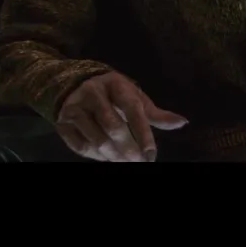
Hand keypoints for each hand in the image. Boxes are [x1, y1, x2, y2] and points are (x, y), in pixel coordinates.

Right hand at [56, 71, 187, 161]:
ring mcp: (75, 108)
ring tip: (125, 162)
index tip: (151, 154)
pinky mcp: (62, 122)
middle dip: (128, 149)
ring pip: (96, 140)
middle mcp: (93, 93)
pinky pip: (80, 146)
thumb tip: (182, 123)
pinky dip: (96, 157)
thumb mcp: (134, 97)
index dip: (143, 133)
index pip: (132, 109)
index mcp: (116, 84)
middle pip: (113, 127)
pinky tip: (108, 158)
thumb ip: (155, 114)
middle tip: (139, 162)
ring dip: (113, 156)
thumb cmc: (113, 94)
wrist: (73, 84)